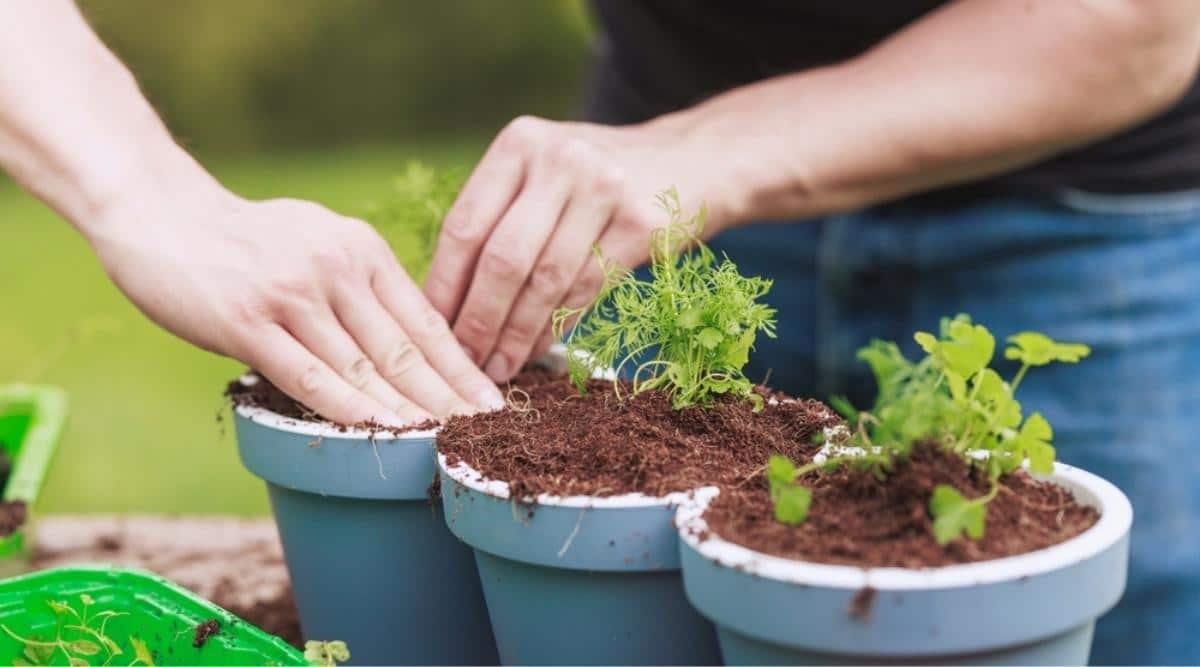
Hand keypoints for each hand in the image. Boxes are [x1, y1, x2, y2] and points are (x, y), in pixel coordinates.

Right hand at [88, 186, 504, 424]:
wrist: (160, 213)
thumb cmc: (245, 239)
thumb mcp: (320, 240)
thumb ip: (361, 283)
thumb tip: (404, 331)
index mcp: (363, 250)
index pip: (425, 320)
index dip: (462, 367)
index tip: (495, 402)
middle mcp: (338, 268)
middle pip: (405, 348)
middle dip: (451, 397)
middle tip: (490, 434)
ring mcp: (294, 295)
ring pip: (364, 366)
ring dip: (409, 411)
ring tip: (447, 444)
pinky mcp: (248, 322)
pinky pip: (308, 374)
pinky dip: (348, 407)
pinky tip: (380, 433)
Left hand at [424, 115, 734, 382]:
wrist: (696, 160)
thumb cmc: (599, 179)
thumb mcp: (545, 172)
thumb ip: (499, 216)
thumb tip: (444, 300)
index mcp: (520, 143)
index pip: (465, 225)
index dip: (444, 285)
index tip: (429, 329)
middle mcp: (559, 158)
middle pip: (501, 257)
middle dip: (477, 319)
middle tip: (462, 360)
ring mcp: (604, 188)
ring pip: (545, 280)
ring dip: (516, 334)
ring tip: (498, 367)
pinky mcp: (641, 222)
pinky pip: (586, 289)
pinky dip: (556, 327)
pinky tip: (538, 349)